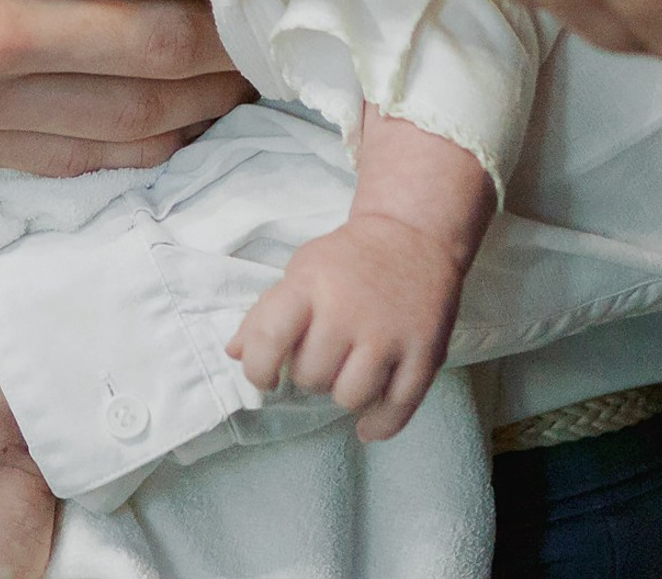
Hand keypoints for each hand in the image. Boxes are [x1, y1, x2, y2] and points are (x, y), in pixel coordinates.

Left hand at [229, 215, 466, 441]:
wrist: (411, 236)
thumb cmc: (346, 260)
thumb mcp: (301, 271)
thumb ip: (267, 313)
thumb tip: (236, 354)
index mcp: (309, 285)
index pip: (270, 337)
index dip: (258, 369)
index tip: (263, 378)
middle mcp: (348, 311)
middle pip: (311, 376)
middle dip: (308, 377)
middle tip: (319, 360)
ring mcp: (389, 335)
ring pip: (350, 397)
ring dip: (342, 395)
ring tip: (346, 375)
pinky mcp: (425, 354)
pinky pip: (397, 408)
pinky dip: (379, 425)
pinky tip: (366, 425)